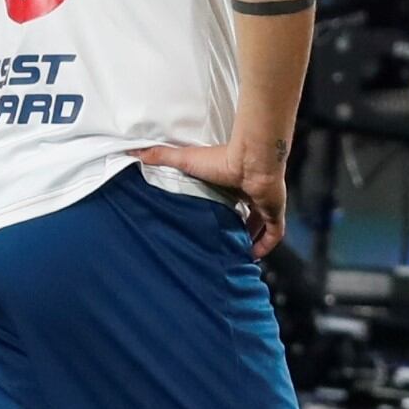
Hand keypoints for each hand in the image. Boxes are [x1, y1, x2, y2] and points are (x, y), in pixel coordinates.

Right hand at [147, 138, 288, 253]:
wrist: (251, 159)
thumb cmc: (221, 159)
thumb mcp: (185, 160)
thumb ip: (162, 156)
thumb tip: (135, 151)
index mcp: (231, 182)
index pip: (228, 199)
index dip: (221, 211)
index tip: (210, 224)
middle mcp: (249, 192)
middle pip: (245, 213)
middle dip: (236, 228)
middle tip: (224, 244)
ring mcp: (264, 202)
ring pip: (260, 224)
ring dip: (251, 238)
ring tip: (237, 253)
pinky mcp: (274, 212)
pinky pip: (274, 233)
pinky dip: (266, 245)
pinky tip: (254, 256)